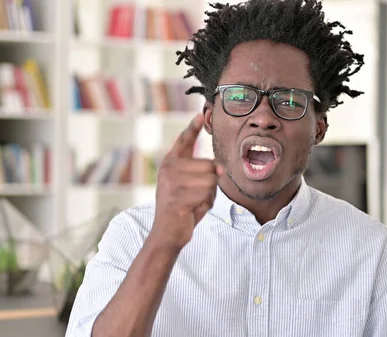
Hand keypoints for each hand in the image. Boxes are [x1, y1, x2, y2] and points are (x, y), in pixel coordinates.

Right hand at [151, 114, 222, 248]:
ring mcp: (171, 181)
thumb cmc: (183, 207)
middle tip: (195, 196)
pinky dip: (205, 204)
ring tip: (193, 203)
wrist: (167, 232)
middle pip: (209, 165)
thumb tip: (219, 167)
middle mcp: (168, 168)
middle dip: (210, 183)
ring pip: (210, 179)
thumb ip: (205, 173)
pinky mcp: (177, 196)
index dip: (193, 128)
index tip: (200, 115)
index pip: (184, 141)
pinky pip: (206, 193)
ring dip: (208, 195)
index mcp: (171, 163)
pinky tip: (192, 210)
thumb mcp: (193, 186)